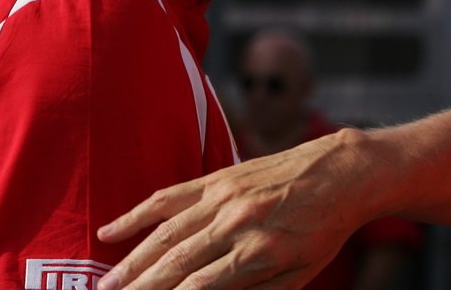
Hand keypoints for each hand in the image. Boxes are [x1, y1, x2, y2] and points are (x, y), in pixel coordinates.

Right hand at [97, 133, 367, 289]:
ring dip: (131, 260)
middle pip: (175, 264)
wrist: (345, 172)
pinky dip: (138, 213)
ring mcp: (226, 197)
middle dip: (140, 288)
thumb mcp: (300, 274)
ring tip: (106, 283)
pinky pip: (171, 196)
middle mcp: (238, 224)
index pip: (199, 288)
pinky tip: (110, 230)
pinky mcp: (221, 176)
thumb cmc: (324, 229)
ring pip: (166, 232)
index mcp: (259, 254)